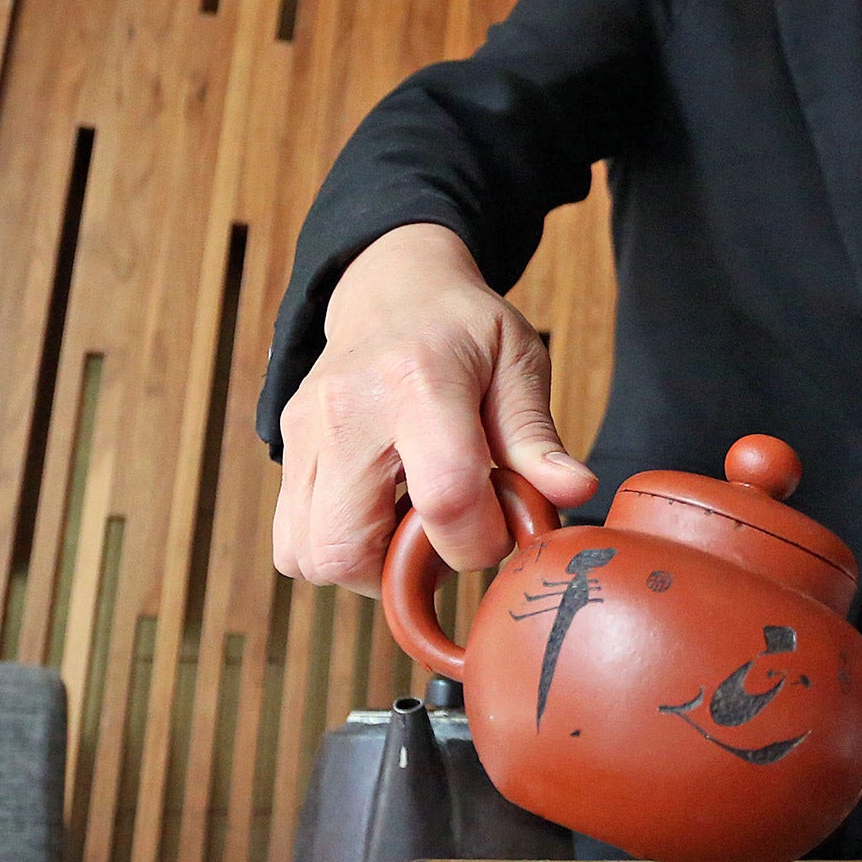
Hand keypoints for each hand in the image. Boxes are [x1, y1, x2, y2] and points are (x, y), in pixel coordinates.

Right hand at [271, 223, 597, 596]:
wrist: (393, 288)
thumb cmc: (464, 328)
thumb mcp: (518, 363)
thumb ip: (538, 438)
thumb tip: (575, 494)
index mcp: (421, 384)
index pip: (445, 497)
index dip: (480, 540)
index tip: (501, 529)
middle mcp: (348, 413)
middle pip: (347, 547)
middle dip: (405, 573)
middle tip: (446, 543)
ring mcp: (304, 433)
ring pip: (306, 556)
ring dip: (365, 569)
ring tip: (412, 530)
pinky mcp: (286, 449)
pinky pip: (290, 540)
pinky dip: (335, 551)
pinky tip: (380, 518)